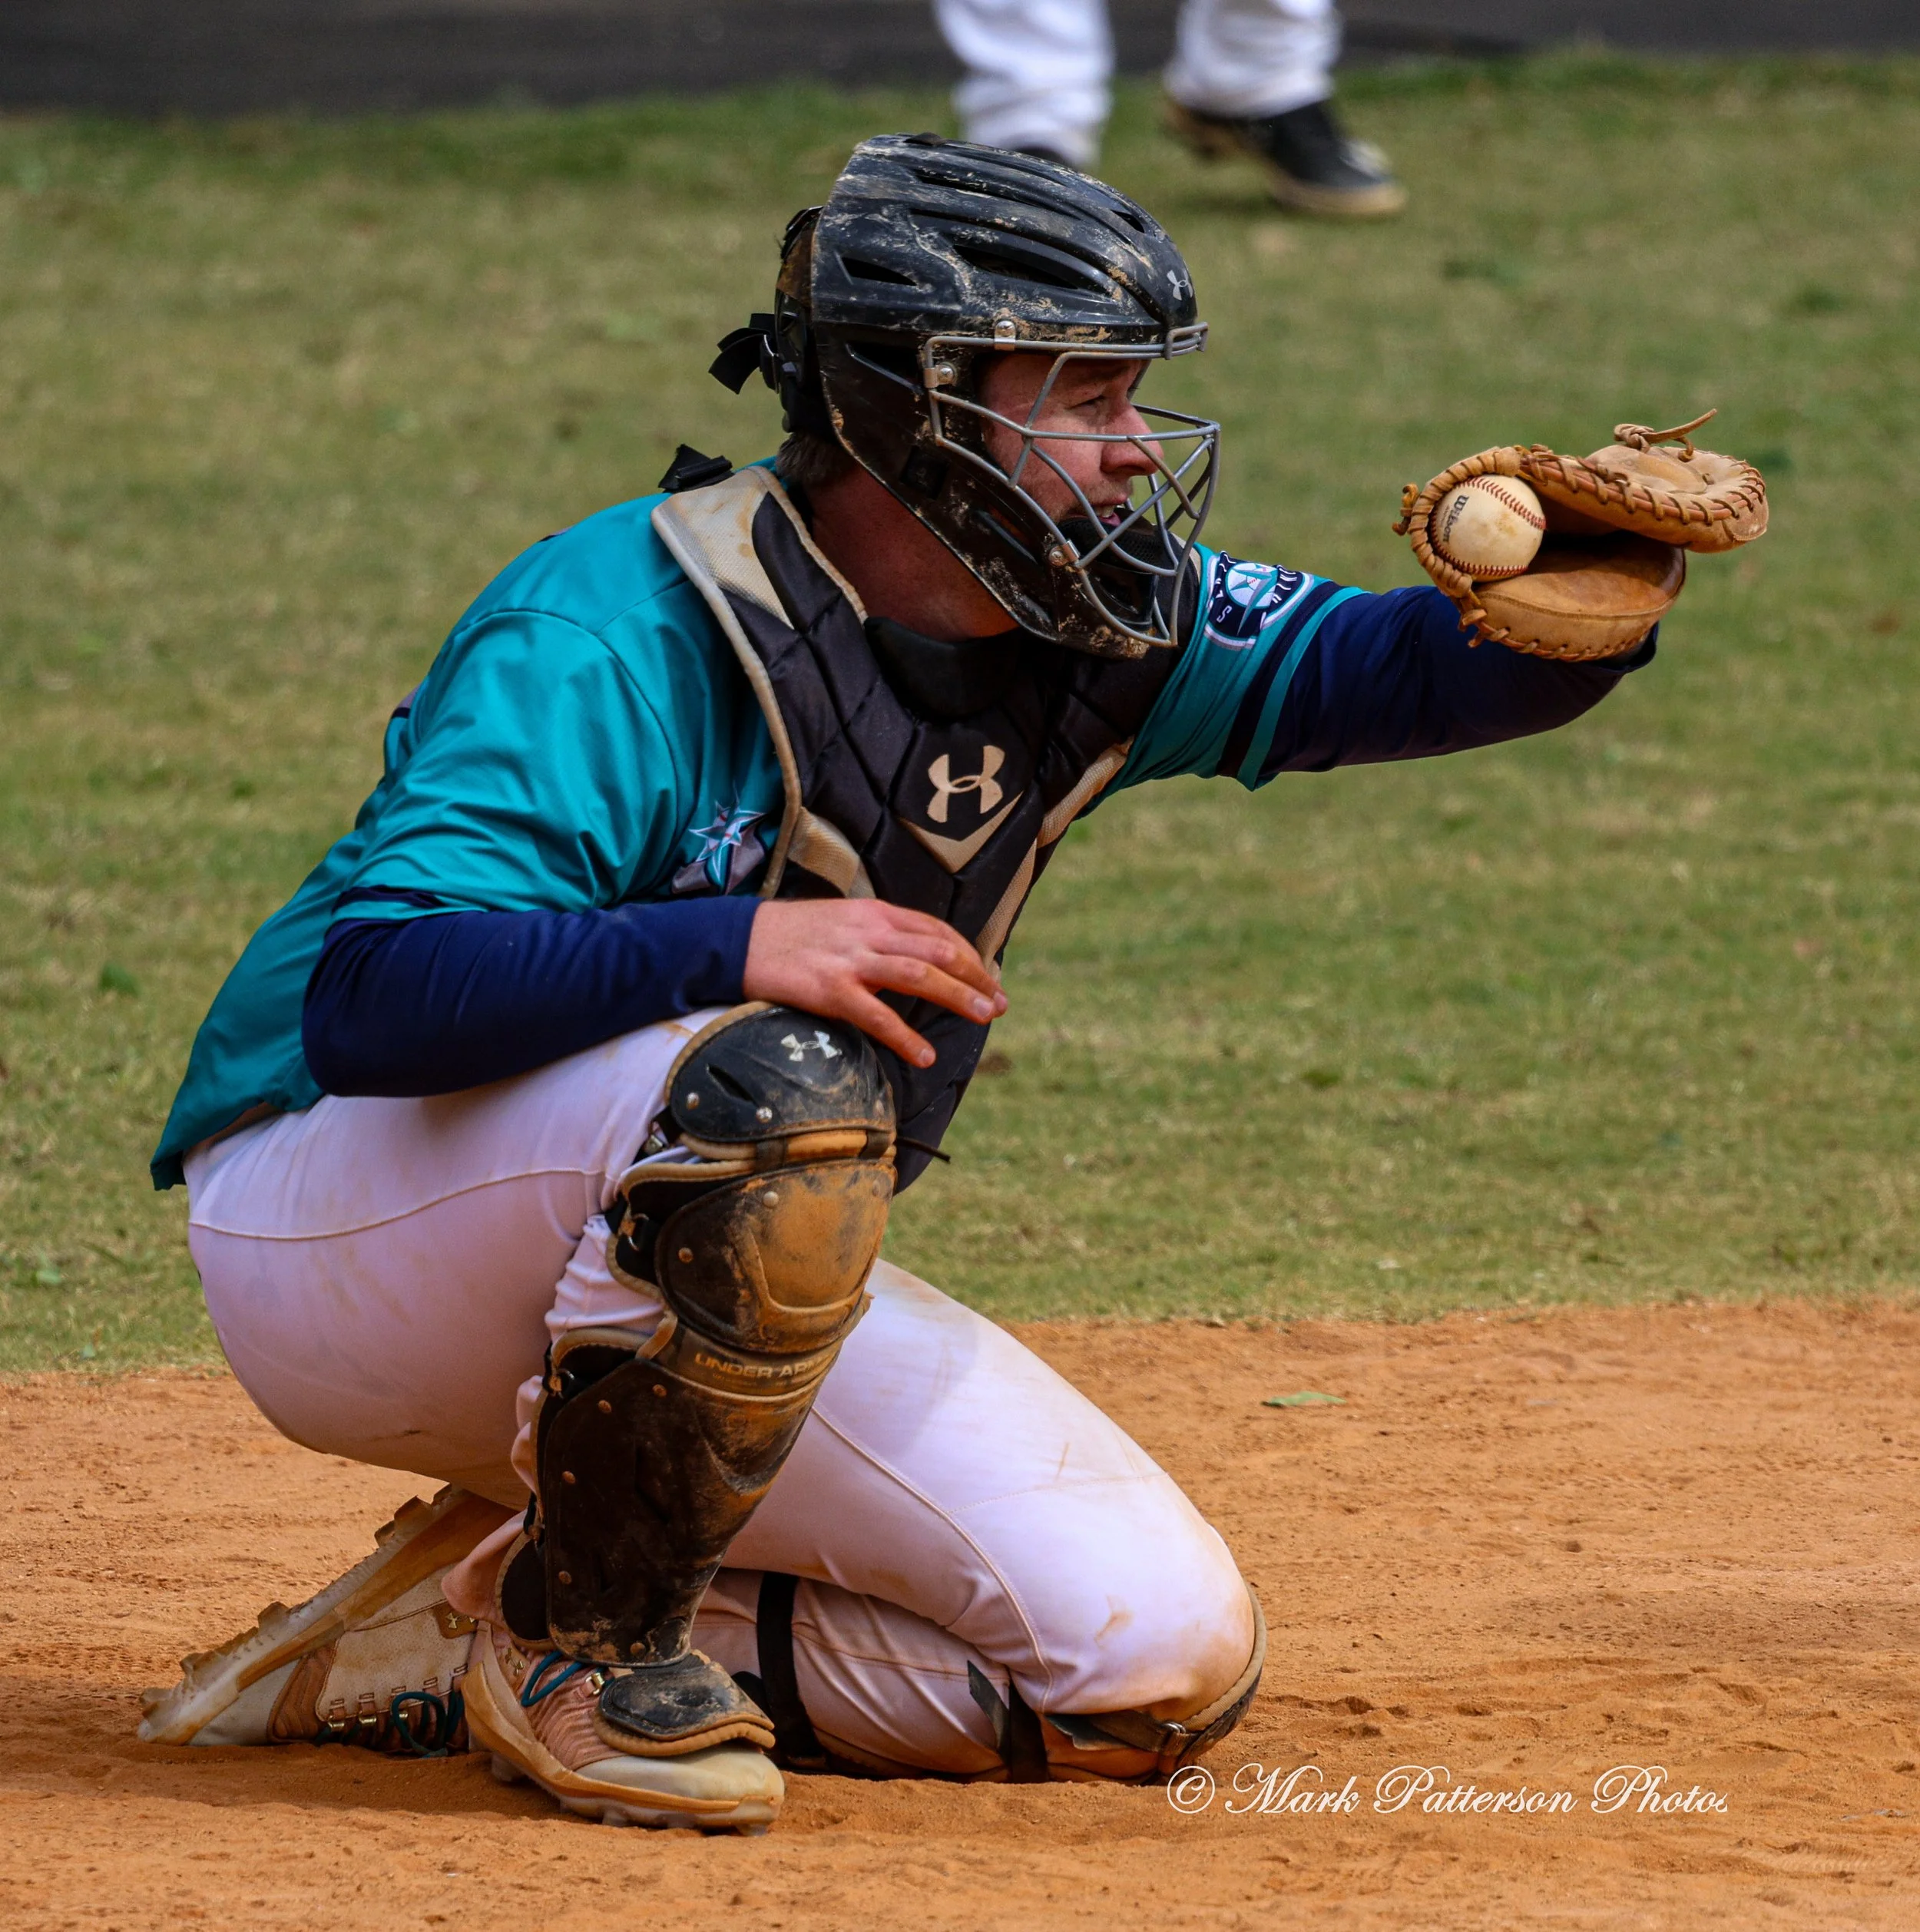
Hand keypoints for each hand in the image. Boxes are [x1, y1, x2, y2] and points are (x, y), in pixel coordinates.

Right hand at [741, 899, 1006, 1068]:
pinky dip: (906, 1036)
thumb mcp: (842, 921)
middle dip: (976, 977)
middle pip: (938, 950)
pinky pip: (876, 1015)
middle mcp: (869, 932)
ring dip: (958, 996)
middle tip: (1000, 1003)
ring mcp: (850, 960)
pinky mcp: (829, 989)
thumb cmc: (790, 935)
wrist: (736, 939)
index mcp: (875, 913)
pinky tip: (926, 1056)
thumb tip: (913, 959)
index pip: (936, 930)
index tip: (989, 978)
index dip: (969, 954)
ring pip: (918, 975)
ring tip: (985, 1017)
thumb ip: (878, 936)